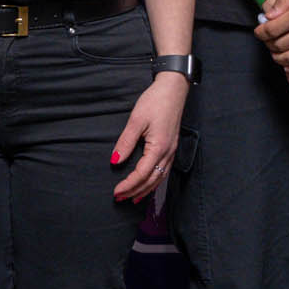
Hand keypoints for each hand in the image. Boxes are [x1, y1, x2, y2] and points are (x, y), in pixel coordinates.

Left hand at [111, 72, 187, 201]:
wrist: (173, 90)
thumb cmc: (155, 102)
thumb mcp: (136, 121)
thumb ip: (125, 142)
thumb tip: (115, 161)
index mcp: (159, 148)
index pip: (142, 174)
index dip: (128, 185)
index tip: (116, 192)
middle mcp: (168, 153)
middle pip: (151, 180)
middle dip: (135, 191)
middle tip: (120, 199)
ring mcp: (171, 151)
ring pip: (159, 178)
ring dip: (145, 190)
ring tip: (132, 198)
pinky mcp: (171, 148)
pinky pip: (163, 171)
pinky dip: (154, 181)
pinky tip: (147, 184)